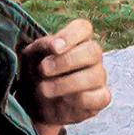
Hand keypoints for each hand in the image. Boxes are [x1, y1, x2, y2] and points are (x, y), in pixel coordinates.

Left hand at [19, 19, 110, 134]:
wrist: (35, 106)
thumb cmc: (37, 76)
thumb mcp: (32, 58)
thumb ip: (43, 46)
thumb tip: (56, 45)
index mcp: (76, 40)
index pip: (83, 28)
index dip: (70, 36)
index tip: (54, 48)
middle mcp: (92, 56)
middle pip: (93, 50)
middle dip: (66, 61)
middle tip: (44, 70)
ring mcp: (98, 77)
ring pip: (95, 75)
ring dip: (66, 84)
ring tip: (45, 90)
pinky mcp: (101, 98)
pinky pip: (100, 97)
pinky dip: (79, 100)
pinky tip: (64, 101)